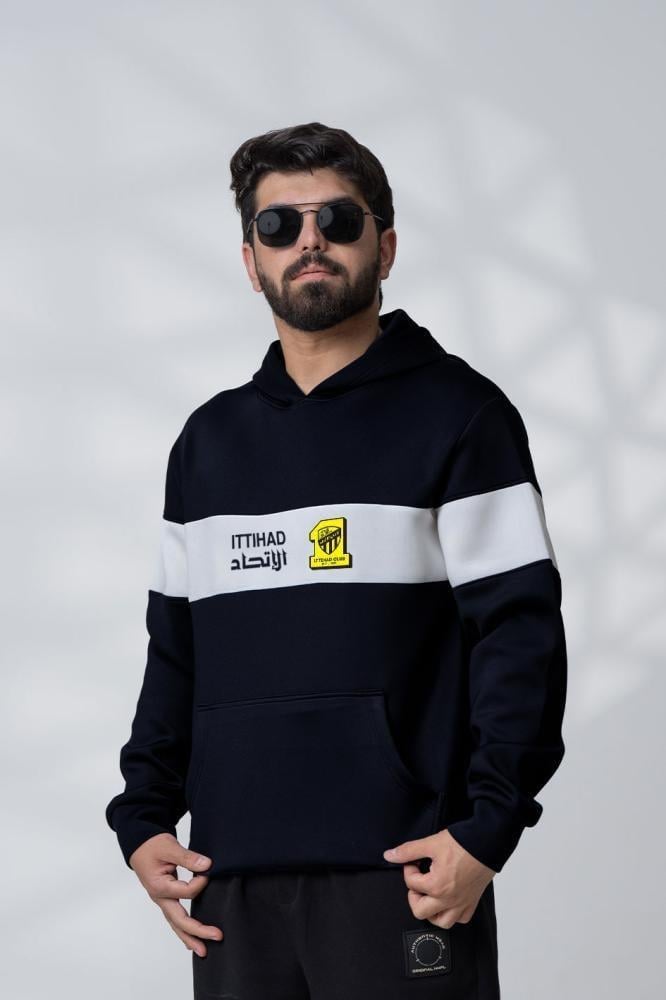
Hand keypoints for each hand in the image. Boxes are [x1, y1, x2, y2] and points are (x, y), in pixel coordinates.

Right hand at [129, 832, 222, 956]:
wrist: (140, 846)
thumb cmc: (153, 846)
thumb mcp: (169, 847)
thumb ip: (188, 858)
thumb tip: (207, 865)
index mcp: (159, 886)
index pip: (186, 892)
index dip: (201, 882)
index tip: (207, 869)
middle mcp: (160, 898)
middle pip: (179, 921)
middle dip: (199, 931)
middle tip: (218, 936)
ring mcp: (162, 901)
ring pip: (176, 924)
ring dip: (190, 937)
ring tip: (204, 951)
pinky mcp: (166, 900)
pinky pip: (175, 919)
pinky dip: (184, 930)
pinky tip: (192, 940)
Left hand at [383, 829, 495, 927]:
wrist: (487, 842)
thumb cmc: (462, 843)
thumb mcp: (431, 843)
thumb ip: (408, 851)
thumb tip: (389, 855)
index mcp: (436, 886)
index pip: (411, 883)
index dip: (409, 868)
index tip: (414, 860)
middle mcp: (448, 900)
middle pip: (419, 911)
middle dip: (414, 895)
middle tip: (418, 881)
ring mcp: (461, 904)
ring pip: (441, 922)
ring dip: (432, 911)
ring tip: (430, 895)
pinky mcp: (472, 903)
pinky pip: (460, 919)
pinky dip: (452, 913)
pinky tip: (448, 900)